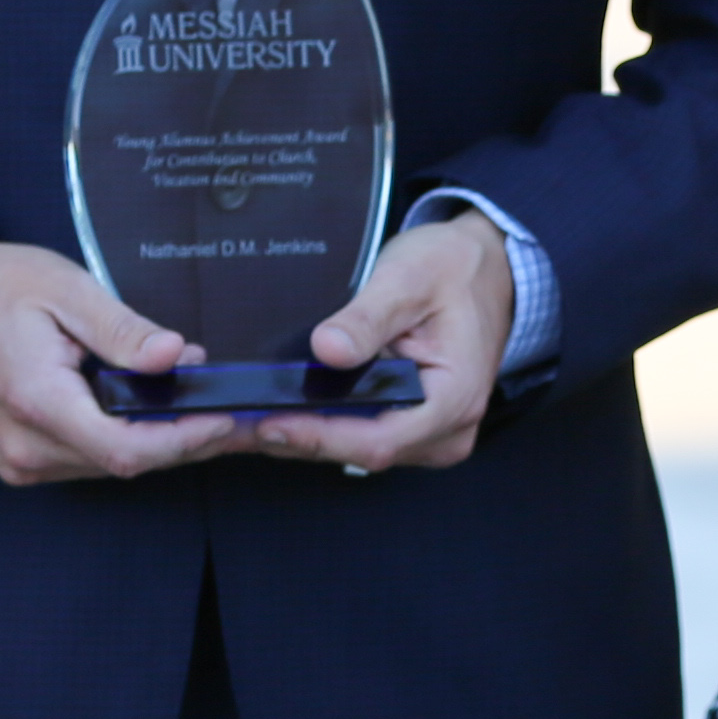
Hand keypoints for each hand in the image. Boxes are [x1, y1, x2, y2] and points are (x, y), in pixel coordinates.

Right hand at [0, 239, 239, 487]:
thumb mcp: (66, 289)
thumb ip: (121, 329)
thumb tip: (174, 355)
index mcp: (38, 401)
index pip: (127, 448)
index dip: (184, 440)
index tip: (224, 418)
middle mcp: (28, 447)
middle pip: (127, 462)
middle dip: (186, 440)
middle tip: (235, 415)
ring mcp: (22, 461)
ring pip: (111, 465)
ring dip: (160, 441)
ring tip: (201, 407)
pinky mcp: (22, 461)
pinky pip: (89, 460)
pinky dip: (127, 441)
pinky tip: (154, 414)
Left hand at [234, 207, 511, 477]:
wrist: (487, 268)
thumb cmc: (453, 269)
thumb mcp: (409, 277)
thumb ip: (368, 317)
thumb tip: (327, 349)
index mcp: (454, 399)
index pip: (378, 440)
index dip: (318, 436)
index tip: (266, 423)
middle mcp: (446, 430)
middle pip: (360, 450)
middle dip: (296, 439)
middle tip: (230, 424)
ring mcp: (431, 434)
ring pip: (356, 448)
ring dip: (302, 435)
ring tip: (240, 420)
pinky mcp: (414, 426)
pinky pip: (361, 435)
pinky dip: (320, 425)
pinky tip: (277, 411)